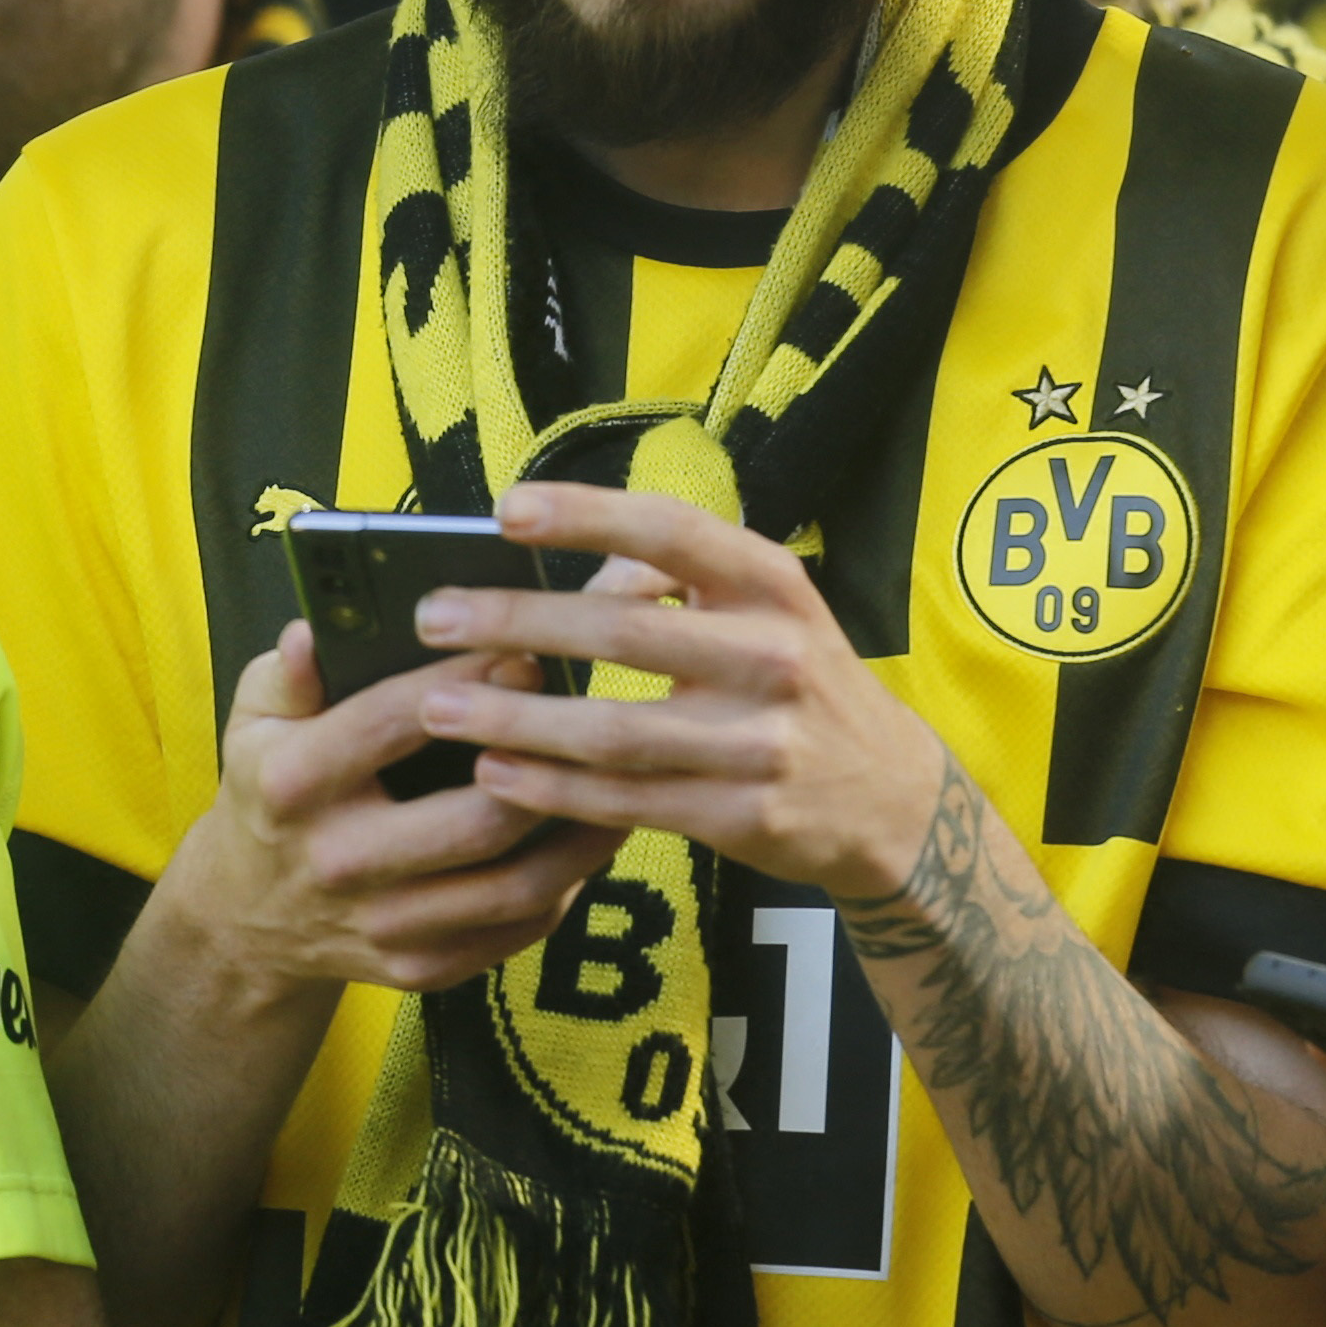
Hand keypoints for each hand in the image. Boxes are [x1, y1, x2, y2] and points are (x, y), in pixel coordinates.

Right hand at [177, 619, 624, 997]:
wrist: (247, 919)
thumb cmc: (271, 791)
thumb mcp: (255, 722)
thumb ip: (288, 673)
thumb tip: (313, 631)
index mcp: (295, 785)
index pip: (394, 723)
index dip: (469, 682)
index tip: (530, 647)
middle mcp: (339, 862)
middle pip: (476, 819)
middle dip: (548, 763)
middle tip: (600, 713)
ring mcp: (383, 926)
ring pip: (515, 885)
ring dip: (584, 832)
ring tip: (627, 776)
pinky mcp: (419, 968)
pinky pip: (517, 928)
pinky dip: (568, 883)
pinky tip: (595, 835)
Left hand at [410, 480, 953, 898]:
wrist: (890, 798)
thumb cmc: (802, 687)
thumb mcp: (770, 611)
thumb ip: (684, 581)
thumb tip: (580, 555)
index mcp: (774, 586)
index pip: (674, 534)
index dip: (588, 517)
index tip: (505, 510)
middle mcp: (775, 655)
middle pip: (624, 634)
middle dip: (517, 623)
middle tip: (435, 617)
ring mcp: (761, 742)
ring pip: (613, 732)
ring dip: (514, 721)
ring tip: (439, 708)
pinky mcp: (743, 816)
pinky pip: (626, 802)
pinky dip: (552, 790)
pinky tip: (495, 774)